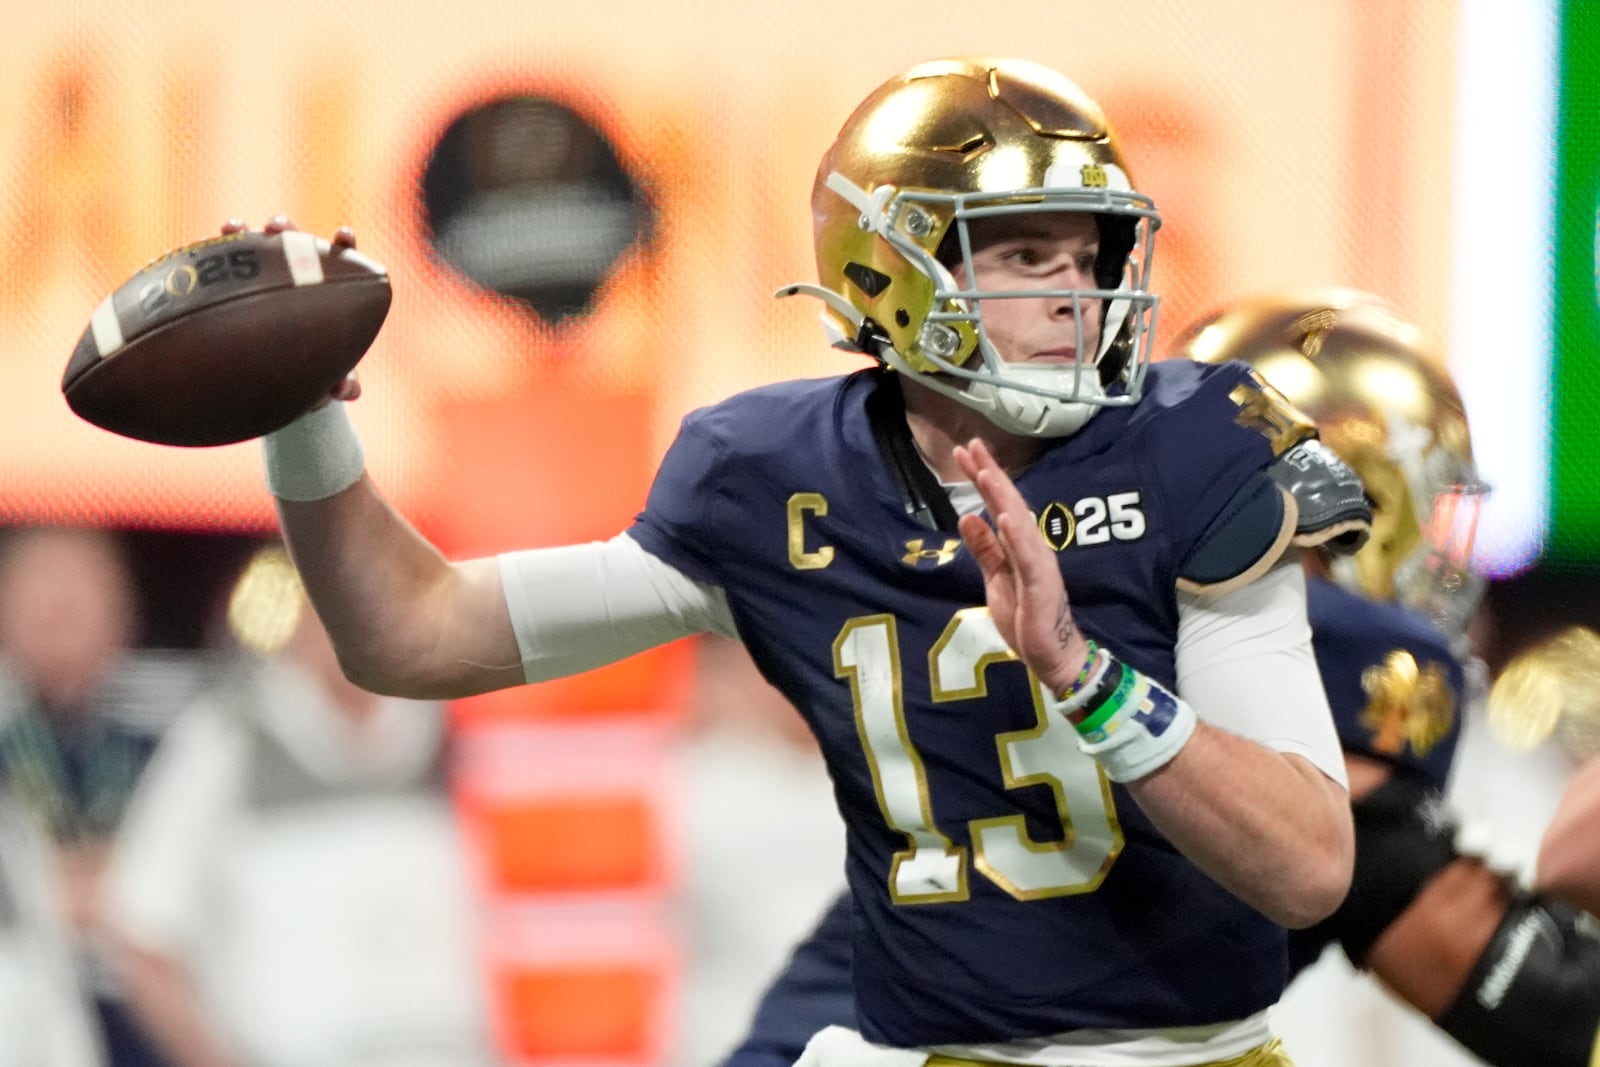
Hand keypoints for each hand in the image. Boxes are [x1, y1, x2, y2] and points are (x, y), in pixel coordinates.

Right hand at [220, 215, 361, 405]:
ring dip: (244, 235)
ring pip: (254, 251)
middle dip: (285, 230)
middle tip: (274, 226)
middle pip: (293, 244)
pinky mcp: (233, 288)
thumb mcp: (326, 378)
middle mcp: (295, 277)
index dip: (342, 245)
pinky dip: (210, 260)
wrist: (279, 381)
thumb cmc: (312, 372)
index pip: (340, 260)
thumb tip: (348, 391)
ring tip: (232, 227)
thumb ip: (341, 383)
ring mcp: (263, 279)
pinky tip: (194, 257)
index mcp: (327, 291)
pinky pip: (220, 270)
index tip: (341, 234)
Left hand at [955, 438, 1090, 694]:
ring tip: (984, 472)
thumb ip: (985, 549)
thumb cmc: (1026, 618)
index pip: (999, 504)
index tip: (965, 452)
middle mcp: (1032, 547)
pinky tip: (1006, 517)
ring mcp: (1039, 564)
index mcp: (1019, 545)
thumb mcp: (996, 578)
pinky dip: (1017, 535)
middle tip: (971, 444)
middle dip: (990, 473)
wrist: (1052, 655)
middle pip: (1009, 504)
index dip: (982, 478)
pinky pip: (1028, 557)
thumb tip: (968, 516)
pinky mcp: (1042, 585)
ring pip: (1018, 523)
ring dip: (1002, 497)